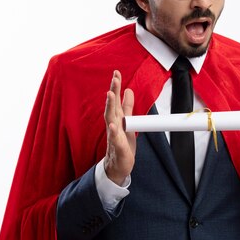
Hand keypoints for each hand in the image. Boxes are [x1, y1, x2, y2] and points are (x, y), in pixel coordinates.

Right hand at [103, 70, 135, 185]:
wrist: (116, 166)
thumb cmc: (122, 144)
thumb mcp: (128, 122)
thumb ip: (128, 107)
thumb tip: (128, 90)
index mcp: (117, 119)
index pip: (116, 100)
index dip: (116, 87)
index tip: (116, 72)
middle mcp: (113, 125)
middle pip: (112, 106)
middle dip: (113, 91)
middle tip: (114, 78)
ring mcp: (114, 136)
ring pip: (110, 120)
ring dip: (110, 107)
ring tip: (110, 94)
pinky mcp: (118, 148)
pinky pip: (115, 140)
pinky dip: (113, 132)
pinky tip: (113, 125)